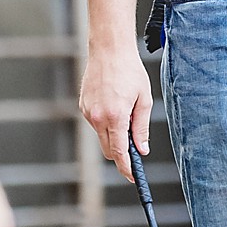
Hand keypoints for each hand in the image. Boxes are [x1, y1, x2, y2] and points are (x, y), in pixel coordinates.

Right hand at [80, 47, 153, 177]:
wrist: (109, 50)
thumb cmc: (130, 72)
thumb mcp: (143, 100)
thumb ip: (141, 127)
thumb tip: (142, 150)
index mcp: (115, 117)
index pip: (120, 153)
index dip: (126, 168)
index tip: (132, 177)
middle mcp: (98, 117)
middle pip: (109, 149)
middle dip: (121, 153)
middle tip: (135, 146)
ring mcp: (88, 112)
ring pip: (102, 136)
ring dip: (114, 134)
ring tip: (126, 111)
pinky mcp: (83, 106)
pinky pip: (96, 123)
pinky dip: (106, 122)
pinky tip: (115, 103)